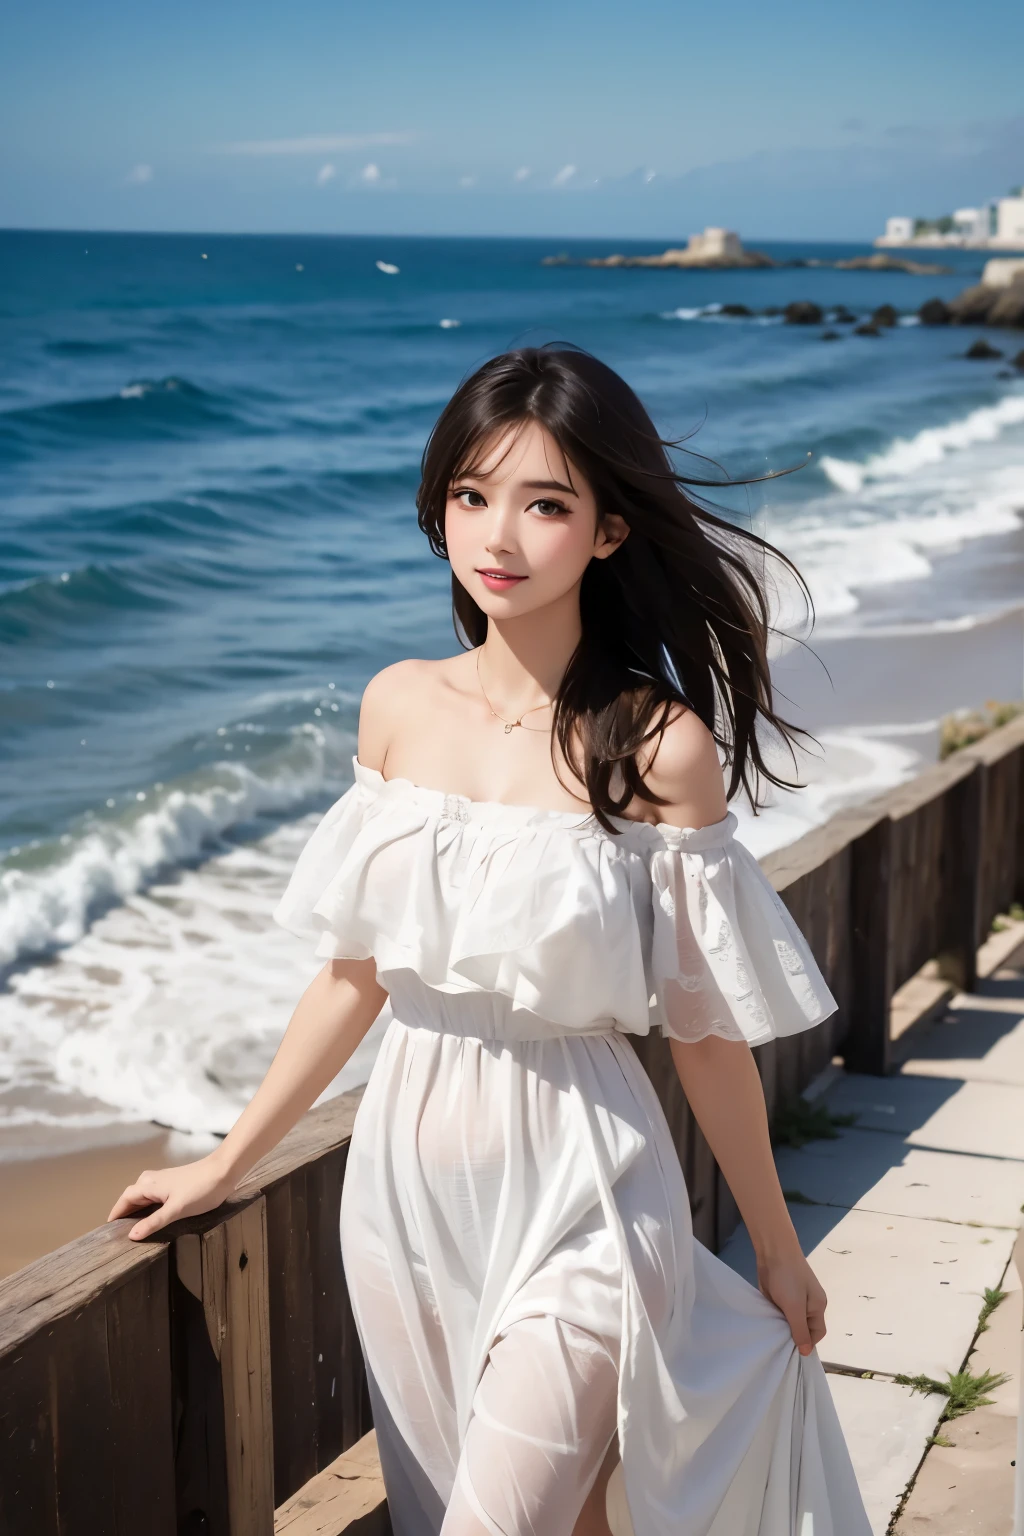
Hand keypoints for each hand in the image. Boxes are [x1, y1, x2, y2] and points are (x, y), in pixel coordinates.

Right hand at [107, 1152, 236, 1240]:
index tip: (106, 1232)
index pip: (123, 1201)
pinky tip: (152, 1219)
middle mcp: (151, 1181)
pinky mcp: (173, 1184)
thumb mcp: (176, 1210)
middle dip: (124, 1215)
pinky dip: (147, 1208)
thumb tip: (131, 1235)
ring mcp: (162, 1182)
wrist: (224, 1171)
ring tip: (133, 1230)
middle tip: (118, 1236)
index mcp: (148, 1185)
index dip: (115, 1215)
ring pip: (142, 1197)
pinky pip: (153, 1197)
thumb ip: (154, 1222)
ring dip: (136, 1211)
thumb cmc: (200, 1189)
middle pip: (131, 1199)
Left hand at [756, 1250, 826, 1355]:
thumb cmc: (788, 1279)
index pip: (817, 1333)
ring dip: (781, 1328)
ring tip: (770, 1339)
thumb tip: (807, 1352)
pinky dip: (774, 1318)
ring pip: (789, 1321)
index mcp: (818, 1307)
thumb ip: (800, 1330)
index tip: (792, 1352)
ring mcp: (793, 1299)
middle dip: (792, 1337)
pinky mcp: (780, 1295)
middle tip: (778, 1348)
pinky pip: (779, 1313)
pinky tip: (765, 1326)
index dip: (807, 1343)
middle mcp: (808, 1305)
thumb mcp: (795, 1307)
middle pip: (803, 1328)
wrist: (773, 1251)